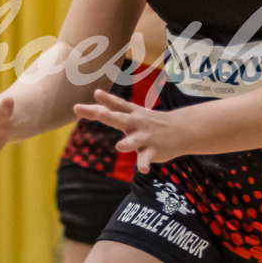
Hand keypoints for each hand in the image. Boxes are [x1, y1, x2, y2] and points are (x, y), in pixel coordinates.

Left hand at [73, 89, 192, 172]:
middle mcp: (137, 123)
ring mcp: (145, 137)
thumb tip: (79, 105)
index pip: (117, 105)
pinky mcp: (152, 150)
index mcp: (131, 113)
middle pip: (121, 119)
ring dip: (127, 143)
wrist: (182, 129)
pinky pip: (146, 158)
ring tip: (120, 147)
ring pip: (134, 141)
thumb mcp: (131, 112)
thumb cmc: (149, 121)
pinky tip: (141, 169)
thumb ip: (108, 109)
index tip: (96, 93)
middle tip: (100, 113)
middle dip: (110, 116)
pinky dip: (144, 163)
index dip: (106, 99)